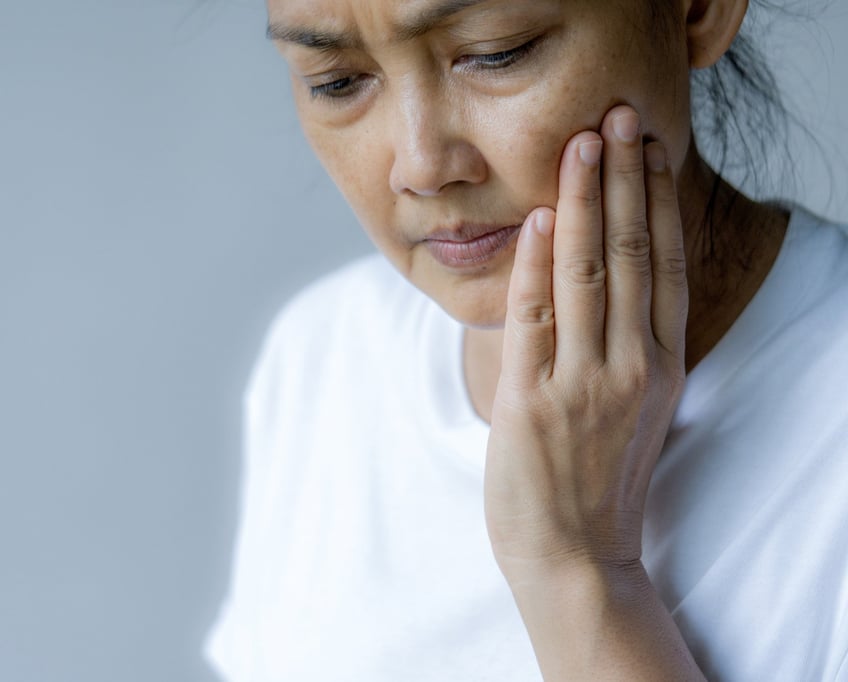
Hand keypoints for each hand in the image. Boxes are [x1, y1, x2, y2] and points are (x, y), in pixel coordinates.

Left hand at [484, 105, 687, 577]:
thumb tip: (599, 285)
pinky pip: (535, 320)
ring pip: (586, 274)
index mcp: (658, 367)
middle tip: (616, 118)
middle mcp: (631, 369)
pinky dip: (535, 267)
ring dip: (581, 203)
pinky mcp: (534, 404)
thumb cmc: (595, 482)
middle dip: (622, 180)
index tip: (648, 149)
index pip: (660, 265)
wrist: (575, 558)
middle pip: (629, 254)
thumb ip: (623, 349)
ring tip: (580, 146)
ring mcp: (583, 385)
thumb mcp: (631, 410)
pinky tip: (538, 221)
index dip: (654, 201)